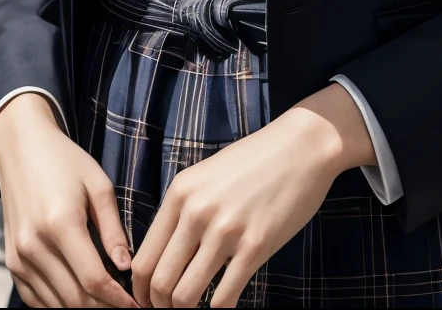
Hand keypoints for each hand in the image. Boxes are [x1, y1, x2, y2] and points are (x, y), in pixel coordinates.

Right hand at [0, 92, 134, 308]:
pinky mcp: (11, 260)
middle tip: (126, 305)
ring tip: (106, 302)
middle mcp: (34, 245)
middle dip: (105, 307)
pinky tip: (79, 299)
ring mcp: (19, 256)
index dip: (119, 300)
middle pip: (76, 299)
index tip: (137, 304)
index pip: (94, 280)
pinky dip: (58, 306)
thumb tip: (127, 267)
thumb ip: (113, 229)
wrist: (20, 147)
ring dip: (84, 309)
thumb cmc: (64, 161)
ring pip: (57, 304)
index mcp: (61, 223)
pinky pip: (35, 299)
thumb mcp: (98, 186)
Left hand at [132, 84, 372, 307]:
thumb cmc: (253, 162)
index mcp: (179, 195)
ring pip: (186, 294)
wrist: (301, 147)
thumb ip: (182, 211)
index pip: (143, 257)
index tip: (147, 300)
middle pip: (159, 281)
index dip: (140, 289)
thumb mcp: (204, 177)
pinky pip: (225, 296)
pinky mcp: (256, 246)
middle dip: (159, 306)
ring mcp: (226, 231)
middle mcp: (196, 213)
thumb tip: (164, 254)